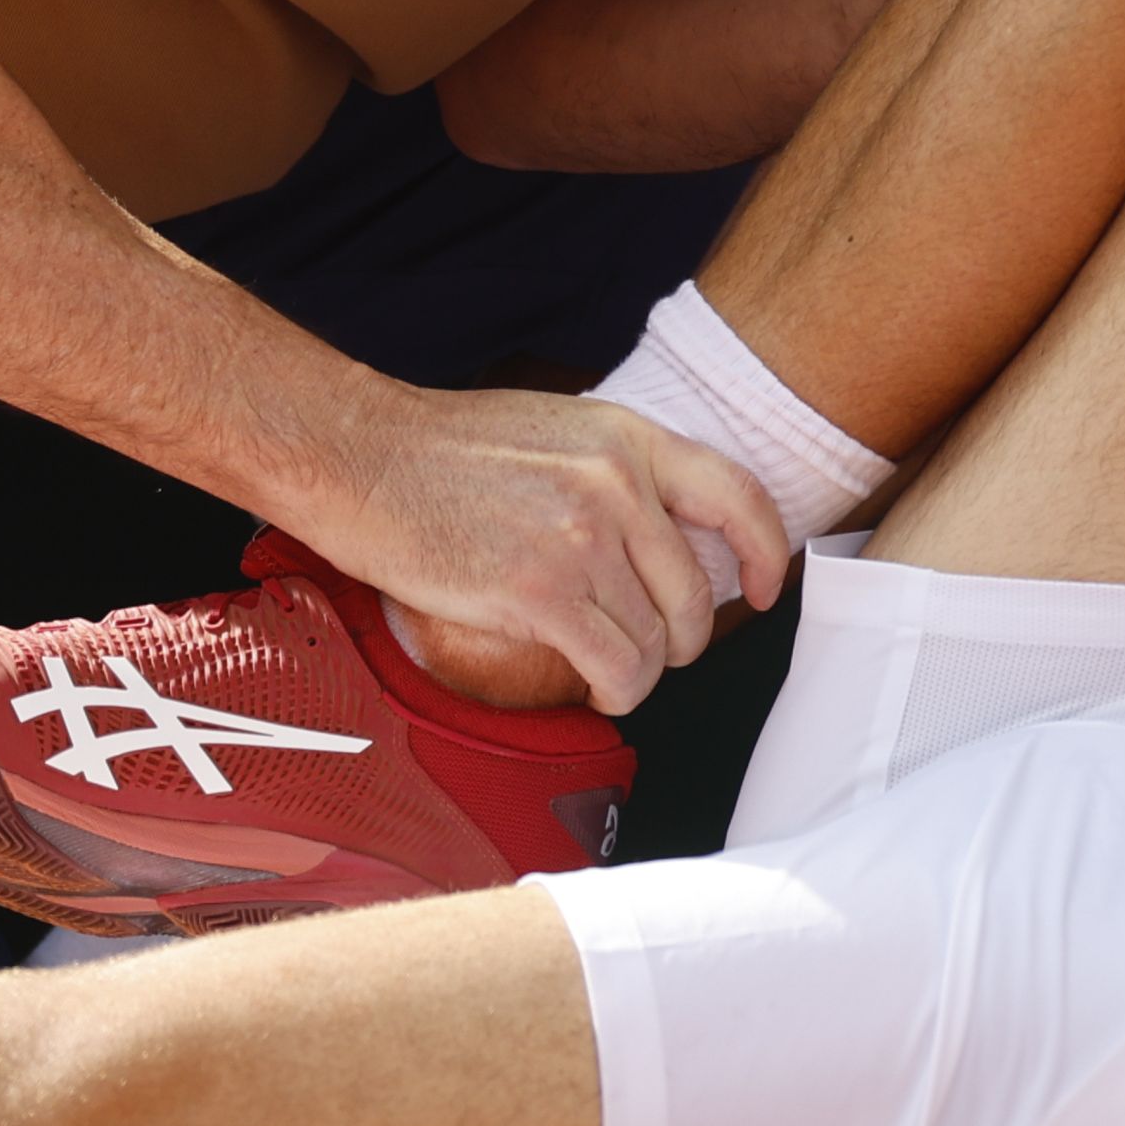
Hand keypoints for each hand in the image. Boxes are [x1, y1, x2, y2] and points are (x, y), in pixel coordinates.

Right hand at [286, 385, 793, 711]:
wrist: (360, 457)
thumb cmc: (442, 451)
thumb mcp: (556, 432)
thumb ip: (615, 475)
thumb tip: (659, 538)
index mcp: (628, 440)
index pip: (738, 496)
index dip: (764, 553)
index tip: (763, 590)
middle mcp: (618, 485)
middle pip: (695, 593)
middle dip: (682, 640)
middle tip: (653, 650)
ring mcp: (583, 539)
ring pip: (656, 641)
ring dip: (639, 672)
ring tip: (608, 672)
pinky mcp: (542, 591)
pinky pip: (617, 667)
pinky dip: (615, 692)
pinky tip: (595, 689)